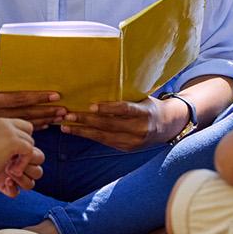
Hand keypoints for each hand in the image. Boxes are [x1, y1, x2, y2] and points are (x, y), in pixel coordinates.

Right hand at [0, 68, 64, 129]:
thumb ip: (12, 82)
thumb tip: (37, 83)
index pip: (19, 98)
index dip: (39, 97)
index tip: (56, 95)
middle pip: (22, 113)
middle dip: (44, 112)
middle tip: (63, 110)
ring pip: (19, 123)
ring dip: (41, 121)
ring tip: (57, 117)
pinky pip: (13, 126)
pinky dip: (29, 125)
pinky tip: (43, 124)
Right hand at [0, 118, 43, 195]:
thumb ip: (3, 144)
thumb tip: (25, 149)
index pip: (21, 126)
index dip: (21, 141)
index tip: (11, 157)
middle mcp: (3, 122)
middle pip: (29, 133)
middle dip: (24, 150)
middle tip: (11, 164)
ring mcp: (8, 130)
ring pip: (31, 143)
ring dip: (23, 159)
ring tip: (9, 170)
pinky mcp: (12, 140)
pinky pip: (29, 151)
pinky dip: (23, 164)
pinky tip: (9, 172)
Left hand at [61, 97, 183, 150]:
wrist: (167, 126)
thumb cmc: (149, 106)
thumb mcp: (142, 97)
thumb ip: (125, 96)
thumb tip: (99, 84)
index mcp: (145, 113)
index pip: (125, 110)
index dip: (108, 108)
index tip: (91, 105)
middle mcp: (140, 129)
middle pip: (110, 125)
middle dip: (87, 120)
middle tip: (69, 115)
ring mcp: (133, 142)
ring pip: (104, 136)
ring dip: (83, 131)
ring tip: (65, 126)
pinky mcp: (126, 149)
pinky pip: (105, 142)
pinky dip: (89, 136)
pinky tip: (76, 131)